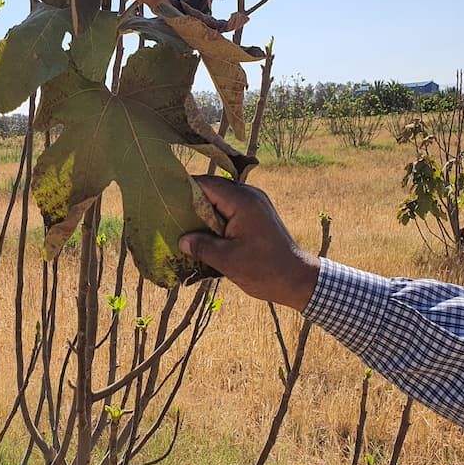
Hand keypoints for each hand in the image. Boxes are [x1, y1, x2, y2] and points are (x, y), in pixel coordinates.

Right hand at [179, 176, 320, 311]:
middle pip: (213, 190)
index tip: (165, 197)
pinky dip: (215, 220)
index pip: (207, 184)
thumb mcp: (228, 261)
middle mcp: (250, 196)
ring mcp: (255, 205)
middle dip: (191, 202)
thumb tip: (181, 240)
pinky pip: (230, 210)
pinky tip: (203, 235)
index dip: (184, 189)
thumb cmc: (265, 270)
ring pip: (220, 201)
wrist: (298, 280)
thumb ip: (202, 247)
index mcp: (243, 201)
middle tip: (170, 215)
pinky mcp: (257, 216)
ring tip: (183, 226)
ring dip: (203, 213)